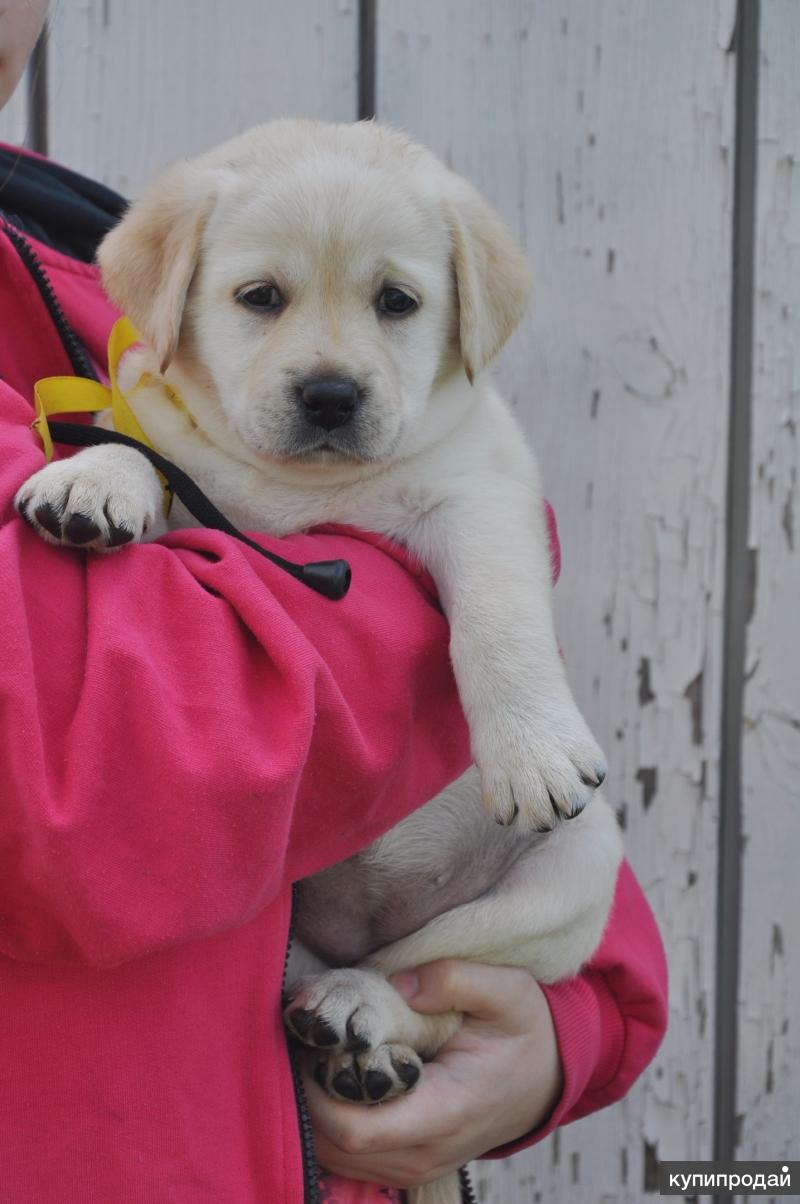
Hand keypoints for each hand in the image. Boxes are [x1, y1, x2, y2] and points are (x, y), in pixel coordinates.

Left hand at [302, 959, 562, 1189]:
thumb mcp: (507, 990)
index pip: (357, 1129)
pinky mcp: (406, 1163)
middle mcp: (425, 1152)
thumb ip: (456, 978)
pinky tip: (335, 1075)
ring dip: (314, 1108)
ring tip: (320, 1053)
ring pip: (334, 1157)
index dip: (318, 1088)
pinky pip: (348, 1158)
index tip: (314, 1040)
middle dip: (308, 1093)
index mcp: (446, 1110)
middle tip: (308, 1038)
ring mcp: (414, 1165)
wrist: (546, 1079)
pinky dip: (329, 1122)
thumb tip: (401, 984)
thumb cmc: (524, 1032)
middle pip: (333, 1146)